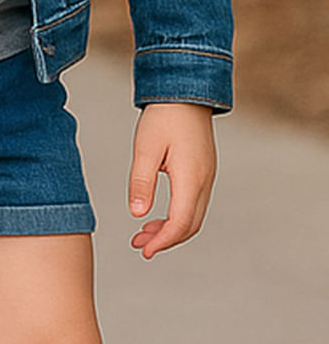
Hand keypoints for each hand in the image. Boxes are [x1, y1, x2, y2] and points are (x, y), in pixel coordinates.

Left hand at [127, 102, 216, 259]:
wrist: (185, 92)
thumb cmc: (163, 117)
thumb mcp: (145, 150)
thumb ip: (140, 183)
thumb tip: (137, 214)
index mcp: (191, 177)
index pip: (180, 222)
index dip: (162, 241)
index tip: (143, 251)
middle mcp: (204, 180)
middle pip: (189, 225)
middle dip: (165, 240)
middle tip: (138, 245)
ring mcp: (206, 177)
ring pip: (192, 217)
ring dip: (169, 230)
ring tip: (141, 235)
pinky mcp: (202, 173)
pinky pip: (192, 205)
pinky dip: (174, 218)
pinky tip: (154, 218)